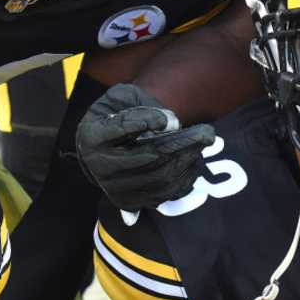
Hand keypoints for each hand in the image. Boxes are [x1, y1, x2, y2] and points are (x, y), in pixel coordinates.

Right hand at [76, 83, 215, 209]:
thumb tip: (173, 124)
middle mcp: (99, 166)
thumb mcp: (122, 97)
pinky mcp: (130, 202)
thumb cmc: (114, 115)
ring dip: (187, 160)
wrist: (100, 148)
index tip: (169, 119)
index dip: (144, 121)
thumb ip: (144, 104)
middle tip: (208, 132)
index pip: (118, 128)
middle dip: (182, 144)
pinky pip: (163, 193)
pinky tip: (195, 162)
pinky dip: (184, 179)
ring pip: (159, 177)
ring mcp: (114, 187)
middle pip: (147, 156)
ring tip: (204, 144)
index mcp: (92, 136)